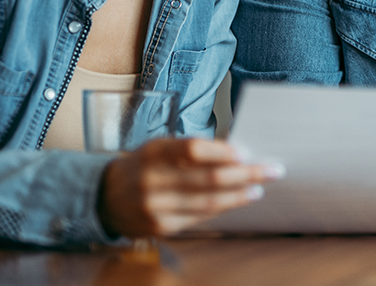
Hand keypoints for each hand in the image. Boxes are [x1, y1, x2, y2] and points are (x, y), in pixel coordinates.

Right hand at [97, 137, 281, 237]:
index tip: (246, 152)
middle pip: (208, 178)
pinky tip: (239, 200)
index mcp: (154, 152)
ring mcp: (157, 207)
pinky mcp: (161, 228)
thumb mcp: (159, 146)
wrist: (105, 197)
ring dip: (239, 194)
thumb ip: (190, 148)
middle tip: (270, 169)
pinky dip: (223, 208)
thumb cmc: (143, 164)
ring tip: (260, 186)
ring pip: (208, 202)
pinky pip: (199, 218)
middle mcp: (154, 180)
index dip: (222, 151)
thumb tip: (234, 151)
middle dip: (245, 174)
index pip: (193, 149)